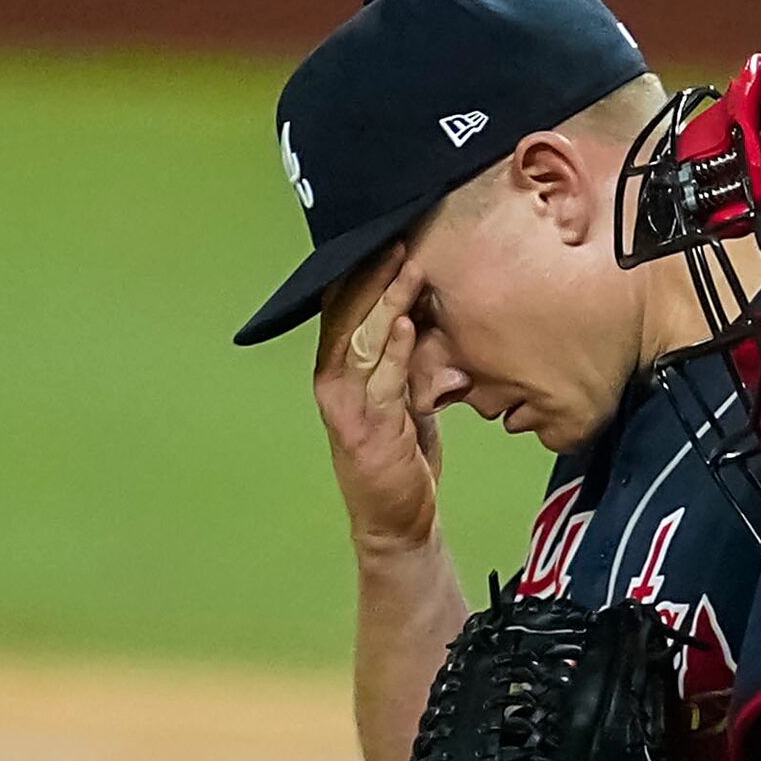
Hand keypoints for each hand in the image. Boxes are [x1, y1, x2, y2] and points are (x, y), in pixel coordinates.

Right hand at [314, 247, 441, 550]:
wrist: (399, 522)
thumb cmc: (402, 459)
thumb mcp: (405, 399)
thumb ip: (407, 361)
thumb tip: (426, 318)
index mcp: (337, 370)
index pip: (344, 310)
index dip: (363, 274)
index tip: (388, 239)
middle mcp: (333, 383)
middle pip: (350, 316)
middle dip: (374, 276)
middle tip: (400, 239)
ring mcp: (348, 406)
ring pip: (365, 341)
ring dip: (388, 302)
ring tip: (409, 268)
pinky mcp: (371, 430)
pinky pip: (383, 381)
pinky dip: (394, 350)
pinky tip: (406, 323)